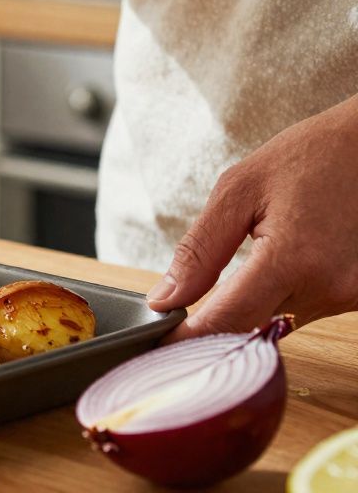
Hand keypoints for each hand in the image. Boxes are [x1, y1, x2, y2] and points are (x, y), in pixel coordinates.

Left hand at [147, 96, 357, 340]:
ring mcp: (351, 295)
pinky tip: (284, 262)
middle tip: (183, 307)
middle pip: (251, 329)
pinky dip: (284, 295)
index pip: (227, 323)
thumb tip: (165, 299)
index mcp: (293, 260)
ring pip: (278, 323)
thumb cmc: (309, 157)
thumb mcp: (238, 191)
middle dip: (215, 322)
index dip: (187, 338)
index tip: (160, 340)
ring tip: (250, 261)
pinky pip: (306, 310)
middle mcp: (328, 287)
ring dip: (254, 305)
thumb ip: (198, 251)